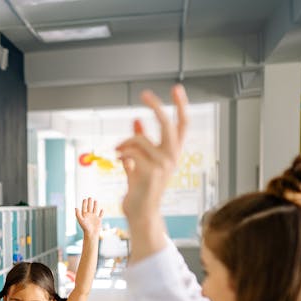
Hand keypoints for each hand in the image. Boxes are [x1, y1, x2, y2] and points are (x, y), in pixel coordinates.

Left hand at [74, 197, 102, 240]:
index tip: (85, 199)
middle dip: (90, 203)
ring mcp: (94, 217)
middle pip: (89, 207)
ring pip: (95, 210)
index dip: (84, 203)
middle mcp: (89, 216)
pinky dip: (101, 212)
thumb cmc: (85, 227)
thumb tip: (75, 208)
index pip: (84, 208)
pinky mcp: (99, 220)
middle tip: (90, 197)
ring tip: (96, 200)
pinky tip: (102, 209)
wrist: (91, 234)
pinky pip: (100, 215)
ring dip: (95, 205)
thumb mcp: (80, 220)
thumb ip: (78, 214)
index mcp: (84, 215)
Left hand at [116, 85, 188, 225]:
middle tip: (145, 94)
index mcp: (173, 153)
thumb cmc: (141, 188)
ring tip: (118, 152)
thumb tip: (136, 120)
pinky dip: (121, 154)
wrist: (140, 212)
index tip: (176, 88)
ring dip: (124, 143)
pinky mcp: (150, 172)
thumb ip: (140, 141)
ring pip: (139, 139)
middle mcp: (172, 157)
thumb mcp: (141, 160)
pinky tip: (119, 161)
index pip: (183, 125)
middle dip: (156, 106)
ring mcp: (163, 165)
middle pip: (167, 124)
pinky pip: (130, 152)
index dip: (181, 105)